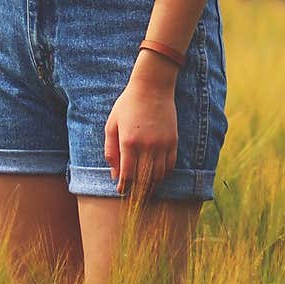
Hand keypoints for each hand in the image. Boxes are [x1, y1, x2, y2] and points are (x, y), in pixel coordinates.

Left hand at [103, 61, 177, 196]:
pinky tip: (157, 175)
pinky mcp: (173, 141)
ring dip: (151, 185)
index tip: (121, 191)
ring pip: (159, 176)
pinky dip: (164, 174)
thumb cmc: (128, 104)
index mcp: (128, 142)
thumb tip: (114, 173)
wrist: (152, 87)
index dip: (124, 187)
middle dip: (137, 191)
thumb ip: (110, 150)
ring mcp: (162, 145)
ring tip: (145, 188)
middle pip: (144, 179)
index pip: (127, 175)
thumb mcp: (112, 124)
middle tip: (133, 196)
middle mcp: (146, 146)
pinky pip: (171, 166)